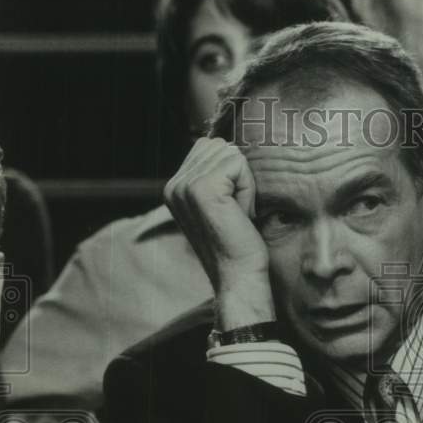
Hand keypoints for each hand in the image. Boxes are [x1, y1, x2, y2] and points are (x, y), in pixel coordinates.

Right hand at [164, 137, 274, 329]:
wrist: (238, 276)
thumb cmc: (236, 244)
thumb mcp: (218, 205)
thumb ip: (214, 176)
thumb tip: (229, 148)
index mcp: (174, 188)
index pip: (208, 147)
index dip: (229, 173)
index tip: (228, 208)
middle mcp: (174, 185)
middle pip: (219, 146)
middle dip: (237, 176)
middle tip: (234, 212)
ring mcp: (185, 186)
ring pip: (230, 154)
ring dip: (244, 183)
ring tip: (236, 213)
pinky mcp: (203, 188)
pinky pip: (238, 165)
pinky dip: (248, 189)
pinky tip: (241, 213)